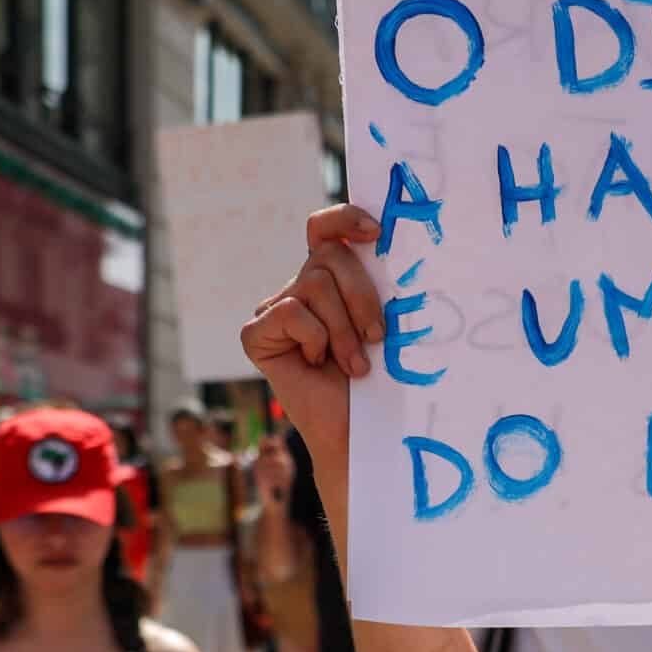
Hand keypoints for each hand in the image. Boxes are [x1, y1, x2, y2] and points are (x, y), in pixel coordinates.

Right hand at [244, 205, 385, 478]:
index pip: (325, 229)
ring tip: (355, 364)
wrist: (358, 433)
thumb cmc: (381, 382)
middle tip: (378, 337)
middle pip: (328, 257)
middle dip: (363, 295)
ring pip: (314, 284)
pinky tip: (318, 364)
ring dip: (344, 328)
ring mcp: (274, 310)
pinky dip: (315, 338)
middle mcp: (299, 289)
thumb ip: (380, 286)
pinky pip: (291, 312)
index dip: (345, 218)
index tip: (377, 231)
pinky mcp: (256, 334)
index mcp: (331, 281)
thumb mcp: (386, 325)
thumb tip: (395, 247)